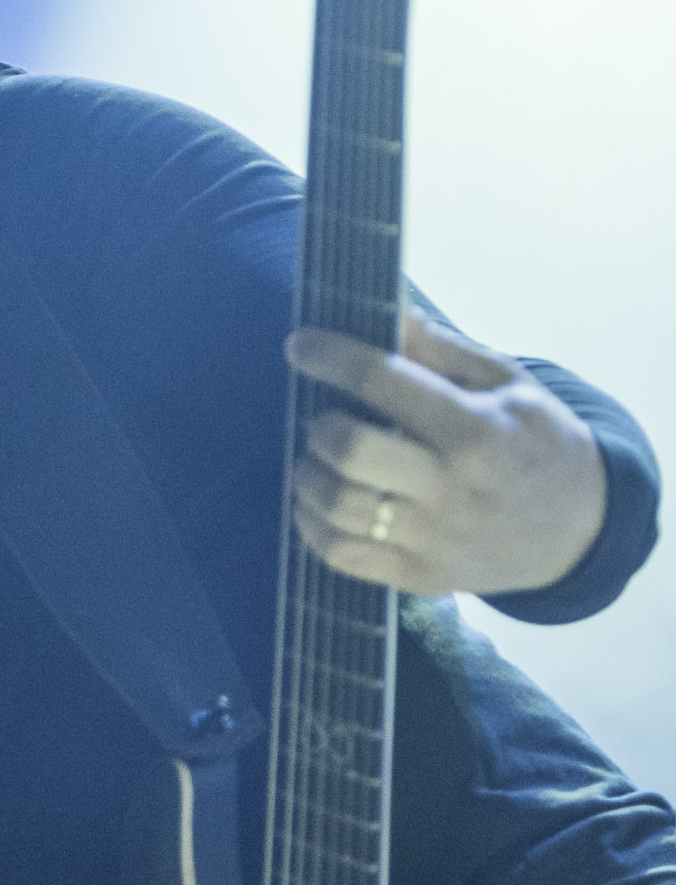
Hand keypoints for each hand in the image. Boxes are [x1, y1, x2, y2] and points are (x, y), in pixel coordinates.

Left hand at [285, 315, 607, 598]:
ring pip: (338, 507)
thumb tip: (386, 307)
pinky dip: (312, 526)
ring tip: (315, 460)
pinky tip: (317, 503)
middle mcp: (451, 487)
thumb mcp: (507, 382)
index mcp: (475, 428)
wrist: (582, 528)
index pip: (383, 383)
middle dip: (320, 426)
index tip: (302, 346)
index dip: (331, 358)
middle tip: (322, 418)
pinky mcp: (421, 577)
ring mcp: (434, 538)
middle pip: (349, 451)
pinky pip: (341, 555)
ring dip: (308, 477)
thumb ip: (440, 347)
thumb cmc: (537, 441)